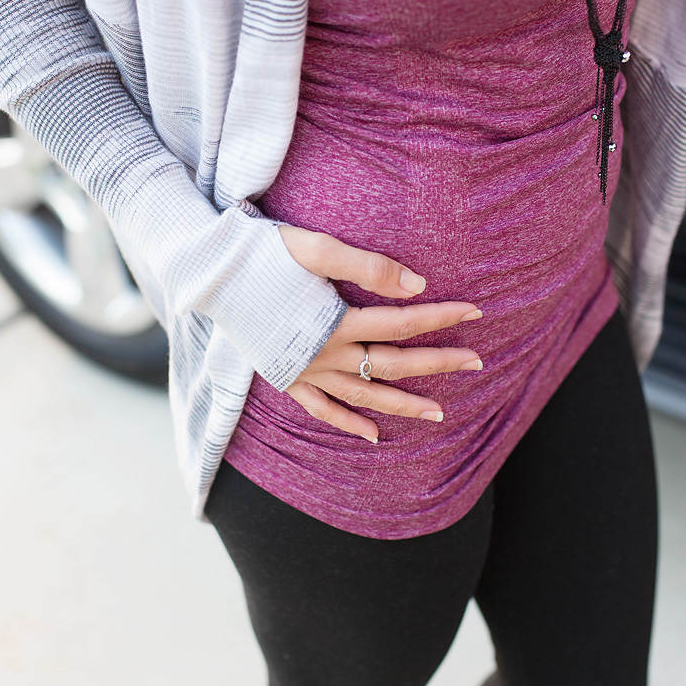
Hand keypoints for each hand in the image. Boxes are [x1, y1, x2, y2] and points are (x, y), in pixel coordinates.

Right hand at [278, 225, 482, 442]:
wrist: (207, 274)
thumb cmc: (261, 254)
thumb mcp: (315, 248)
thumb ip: (367, 266)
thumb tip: (417, 284)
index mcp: (335, 322)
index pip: (401, 323)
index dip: (441, 317)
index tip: (476, 312)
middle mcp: (324, 355)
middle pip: (392, 364)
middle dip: (438, 364)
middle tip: (477, 363)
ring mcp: (304, 372)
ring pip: (363, 396)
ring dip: (402, 406)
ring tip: (439, 415)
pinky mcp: (284, 378)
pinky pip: (321, 411)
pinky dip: (347, 424)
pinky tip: (374, 437)